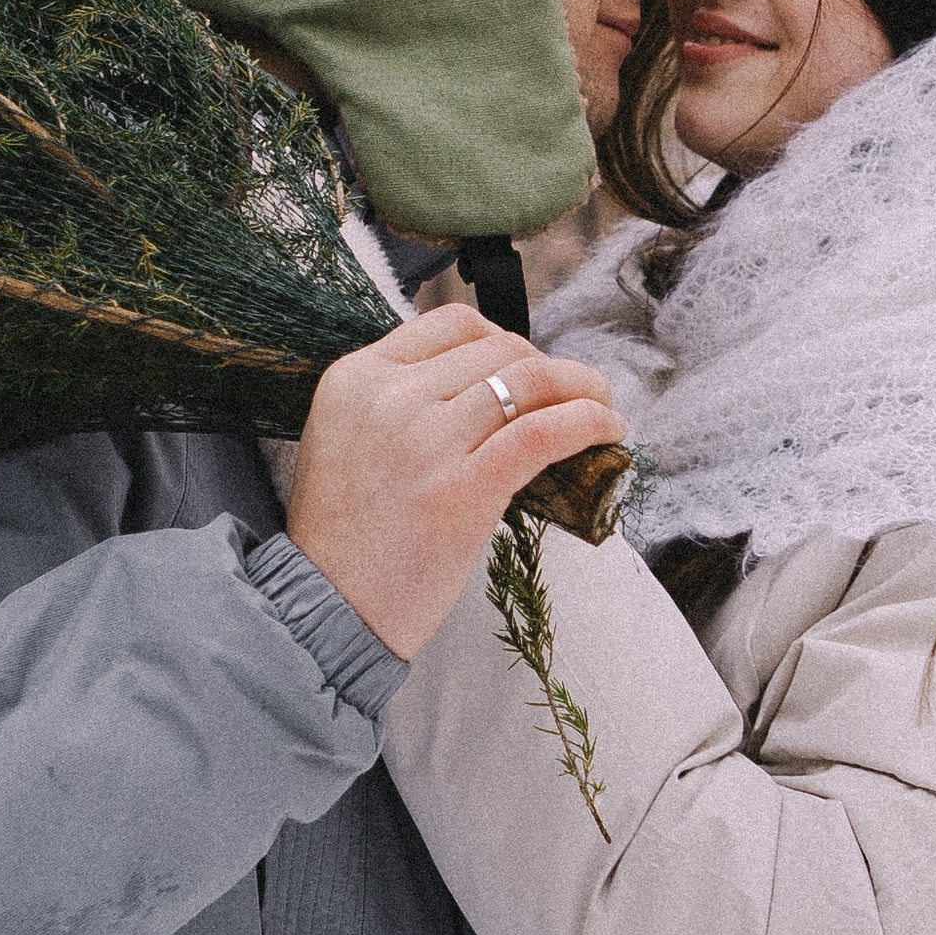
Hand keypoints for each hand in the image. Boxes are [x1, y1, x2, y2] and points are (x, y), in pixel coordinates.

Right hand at [287, 309, 624, 662]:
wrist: (326, 609)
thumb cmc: (346, 536)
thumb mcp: (349, 437)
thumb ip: (400, 399)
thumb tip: (491, 381)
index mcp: (356, 377)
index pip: (453, 325)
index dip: (505, 340)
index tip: (529, 368)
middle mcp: (389, 397)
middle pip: (499, 348)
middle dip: (549, 367)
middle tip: (575, 394)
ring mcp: (426, 442)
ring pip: (530, 381)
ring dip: (582, 387)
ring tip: (602, 406)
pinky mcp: (463, 490)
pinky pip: (543, 432)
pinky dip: (588, 421)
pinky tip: (608, 429)